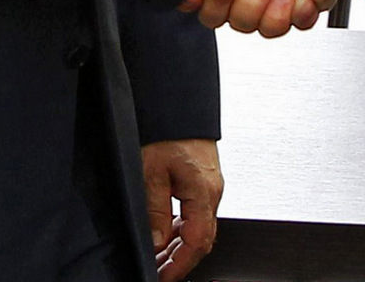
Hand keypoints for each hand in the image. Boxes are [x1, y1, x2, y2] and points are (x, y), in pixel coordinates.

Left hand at [141, 138, 222, 281]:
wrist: (178, 101)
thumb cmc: (167, 129)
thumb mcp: (151, 170)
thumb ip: (155, 209)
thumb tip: (157, 241)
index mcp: (203, 191)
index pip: (197, 242)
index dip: (179, 266)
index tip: (162, 278)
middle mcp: (212, 190)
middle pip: (202, 239)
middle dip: (180, 261)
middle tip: (158, 273)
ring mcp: (210, 185)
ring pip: (199, 227)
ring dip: (180, 246)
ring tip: (158, 259)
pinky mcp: (203, 178)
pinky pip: (197, 212)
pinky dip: (183, 229)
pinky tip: (167, 234)